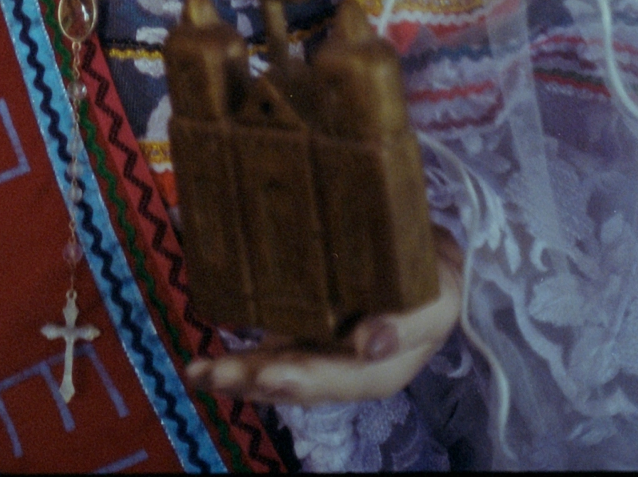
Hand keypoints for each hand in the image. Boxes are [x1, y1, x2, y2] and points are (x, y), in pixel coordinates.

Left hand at [184, 229, 464, 406]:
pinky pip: (265, 346)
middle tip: (218, 374)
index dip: (306, 378)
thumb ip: (408, 324)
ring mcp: (317, 348)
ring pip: (274, 369)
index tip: (271, 374)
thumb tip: (372, 346)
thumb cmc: (433, 281)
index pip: (341, 380)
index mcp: (380, 369)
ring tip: (199, 373)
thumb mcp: (438, 299)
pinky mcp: (298, 326)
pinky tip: (202, 362)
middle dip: (255, 381)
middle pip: (298, 381)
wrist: (421, 257)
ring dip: (236, 375)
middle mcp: (343, 367)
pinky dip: (236, 355)